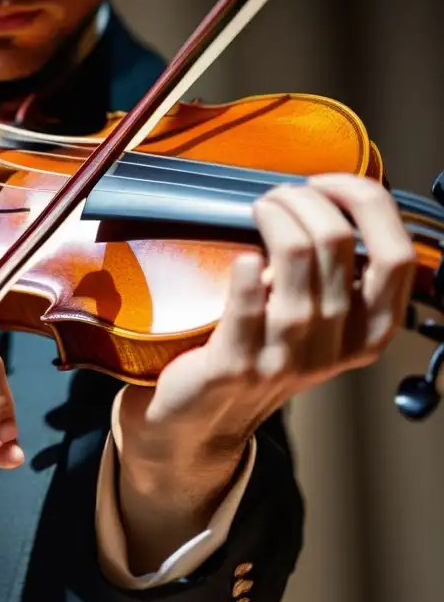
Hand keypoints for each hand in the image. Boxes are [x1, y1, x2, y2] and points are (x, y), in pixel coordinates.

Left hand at [112, 174, 416, 570]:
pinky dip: (246, 269)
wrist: (204, 418)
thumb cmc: (261, 354)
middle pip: (338, 243)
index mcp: (368, 332)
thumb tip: (333, 202)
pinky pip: (249, 301)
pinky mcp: (237, 366)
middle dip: (305, 199)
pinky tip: (242, 258)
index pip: (398, 256)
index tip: (328, 183)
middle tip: (276, 195)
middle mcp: (335, 348)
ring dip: (275, 218)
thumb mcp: (317, 323)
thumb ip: (335, 278)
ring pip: (298, 260)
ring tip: (258, 209)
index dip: (367, 204)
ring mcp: (286, 359)